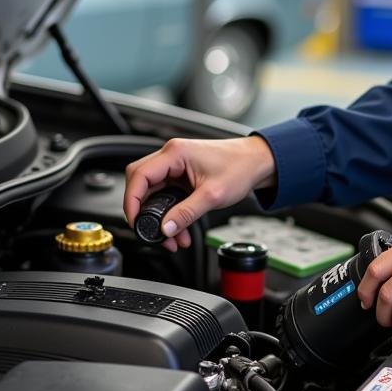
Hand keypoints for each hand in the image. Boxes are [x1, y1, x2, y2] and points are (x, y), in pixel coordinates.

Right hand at [123, 135, 275, 251]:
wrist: (258, 162)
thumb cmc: (241, 167)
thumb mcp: (212, 196)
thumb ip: (186, 214)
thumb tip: (166, 229)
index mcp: (175, 153)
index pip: (139, 175)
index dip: (132, 200)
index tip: (136, 221)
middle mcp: (172, 155)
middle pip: (141, 182)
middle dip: (143, 210)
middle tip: (149, 231)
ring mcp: (177, 164)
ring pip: (154, 191)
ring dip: (159, 215)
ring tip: (172, 237)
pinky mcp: (183, 173)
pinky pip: (167, 193)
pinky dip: (170, 212)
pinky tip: (180, 228)